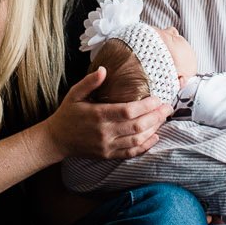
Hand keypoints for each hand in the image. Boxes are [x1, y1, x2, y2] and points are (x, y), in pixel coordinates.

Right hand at [42, 67, 171, 160]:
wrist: (56, 140)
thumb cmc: (67, 114)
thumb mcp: (75, 94)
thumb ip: (90, 82)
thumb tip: (104, 69)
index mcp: (98, 115)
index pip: (128, 111)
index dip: (146, 106)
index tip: (158, 98)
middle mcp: (105, 132)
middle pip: (138, 125)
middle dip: (157, 116)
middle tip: (169, 107)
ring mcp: (107, 146)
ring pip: (137, 139)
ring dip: (154, 129)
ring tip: (164, 118)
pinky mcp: (108, 155)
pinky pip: (131, 152)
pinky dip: (145, 146)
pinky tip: (155, 137)